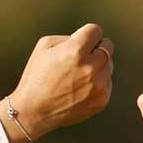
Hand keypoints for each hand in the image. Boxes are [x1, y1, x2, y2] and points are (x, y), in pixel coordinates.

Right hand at [9, 24, 114, 139]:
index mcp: (75, 51)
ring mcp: (98, 85)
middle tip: (81, 57)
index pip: (96, 30)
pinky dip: (97, 82)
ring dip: (97, 65)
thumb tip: (89, 39)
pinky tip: (80, 88)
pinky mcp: (102, 99)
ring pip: (108, 64)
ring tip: (77, 76)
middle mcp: (90, 67)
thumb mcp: (44, 46)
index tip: (80, 41)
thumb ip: (69, 37)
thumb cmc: (36, 76)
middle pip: (107, 46)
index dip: (88, 34)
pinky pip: (107, 82)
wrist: (34, 111)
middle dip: (95, 48)